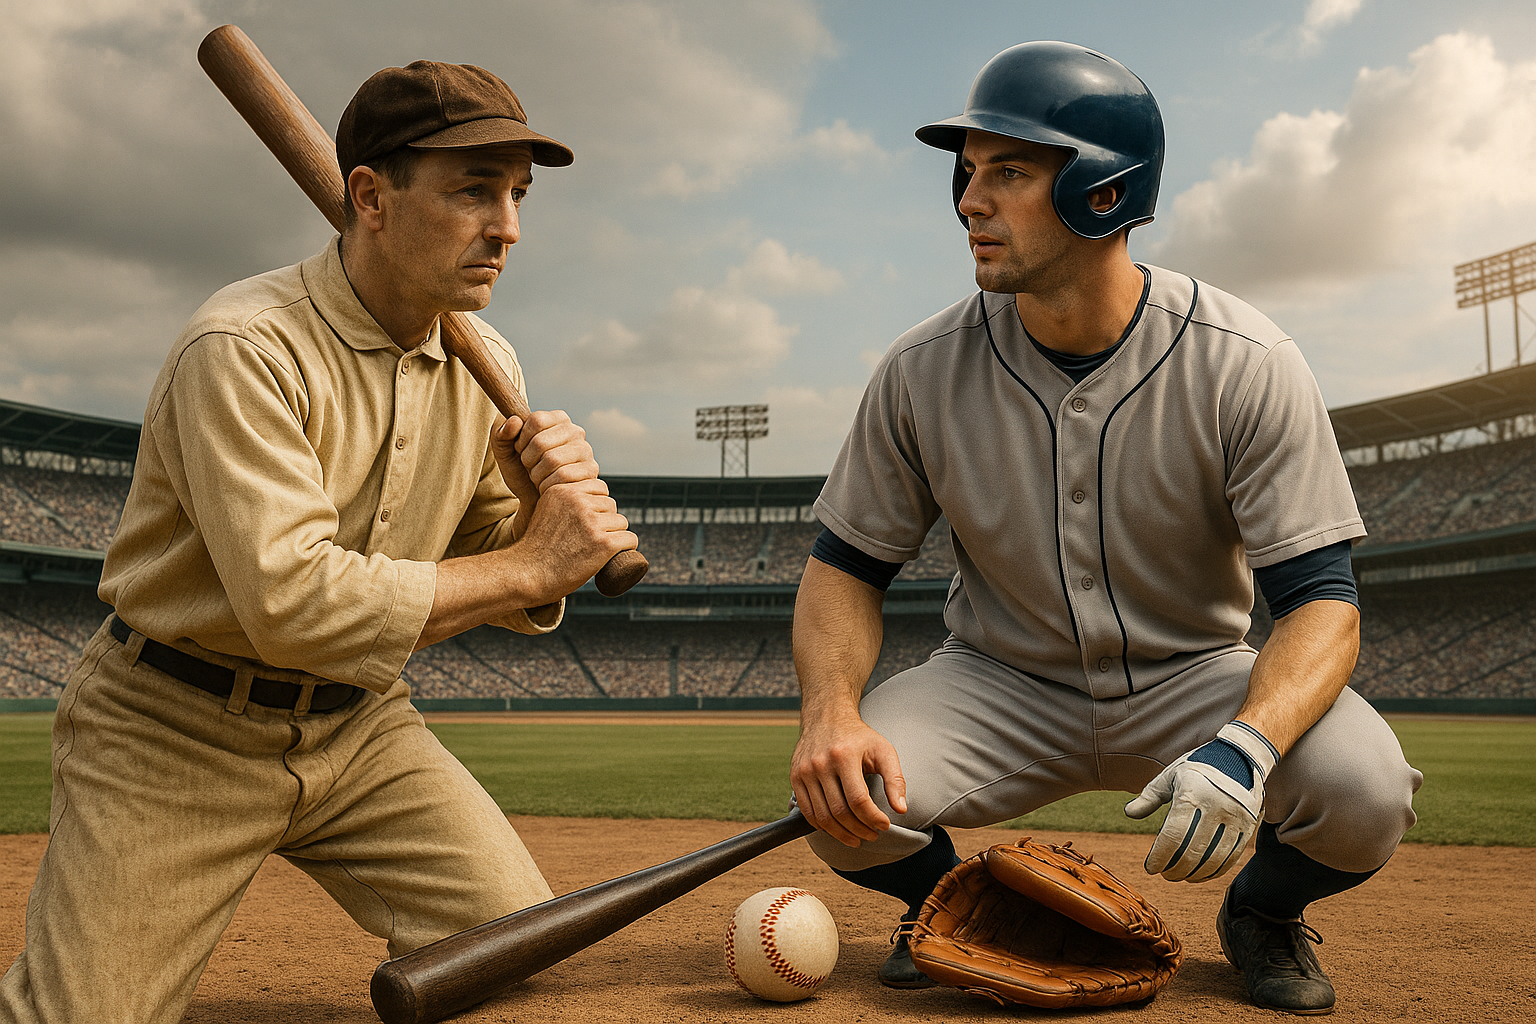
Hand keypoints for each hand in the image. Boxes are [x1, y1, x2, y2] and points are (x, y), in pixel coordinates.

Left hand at [493, 410, 597, 495]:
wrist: (536, 501)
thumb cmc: (522, 473)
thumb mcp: (505, 453)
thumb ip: (501, 434)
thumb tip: (514, 421)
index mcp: (558, 419)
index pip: (535, 420)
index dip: (521, 439)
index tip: (521, 449)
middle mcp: (575, 431)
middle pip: (541, 442)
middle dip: (527, 460)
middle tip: (529, 467)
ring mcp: (586, 451)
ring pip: (552, 460)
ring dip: (537, 474)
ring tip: (538, 477)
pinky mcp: (591, 471)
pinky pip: (563, 477)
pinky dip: (548, 486)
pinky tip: (548, 487)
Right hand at [513, 477, 635, 603]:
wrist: (526, 575)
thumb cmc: (536, 549)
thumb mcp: (545, 511)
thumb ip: (564, 501)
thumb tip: (589, 499)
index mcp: (563, 489)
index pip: (599, 487)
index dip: (598, 506)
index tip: (590, 522)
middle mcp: (578, 501)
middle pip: (611, 506)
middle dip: (606, 521)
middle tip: (590, 541)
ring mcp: (592, 522)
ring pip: (621, 523)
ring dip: (615, 536)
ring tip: (596, 550)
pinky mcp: (604, 543)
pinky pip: (630, 540)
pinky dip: (626, 549)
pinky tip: (615, 556)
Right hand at [790, 708, 907, 847]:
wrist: (826, 717)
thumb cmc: (859, 736)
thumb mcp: (883, 750)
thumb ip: (895, 779)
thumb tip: (901, 809)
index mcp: (843, 756)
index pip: (858, 800)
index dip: (873, 818)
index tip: (885, 825)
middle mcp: (820, 764)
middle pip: (839, 811)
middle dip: (859, 830)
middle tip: (873, 835)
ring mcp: (804, 771)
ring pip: (822, 816)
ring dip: (841, 834)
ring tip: (857, 837)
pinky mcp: (795, 777)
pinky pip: (807, 811)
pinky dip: (822, 826)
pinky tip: (838, 829)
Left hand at [1125, 721, 1278, 881]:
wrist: (1240, 756)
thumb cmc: (1198, 767)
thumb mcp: (1170, 776)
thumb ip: (1149, 796)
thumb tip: (1128, 813)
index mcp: (1192, 795)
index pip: (1172, 836)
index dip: (1159, 857)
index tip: (1151, 867)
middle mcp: (1216, 808)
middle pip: (1192, 851)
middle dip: (1175, 868)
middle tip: (1164, 874)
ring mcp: (1235, 819)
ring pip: (1212, 858)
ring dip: (1194, 873)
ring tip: (1180, 876)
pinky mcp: (1248, 826)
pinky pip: (1231, 857)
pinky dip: (1215, 871)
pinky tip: (1201, 874)